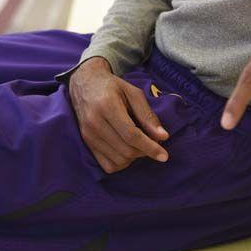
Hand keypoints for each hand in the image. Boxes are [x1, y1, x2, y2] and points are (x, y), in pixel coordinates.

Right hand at [68, 56, 169, 173]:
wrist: (85, 85)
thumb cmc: (113, 87)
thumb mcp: (133, 93)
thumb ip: (147, 115)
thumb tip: (163, 137)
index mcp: (107, 106)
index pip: (131, 135)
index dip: (150, 147)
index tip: (164, 155)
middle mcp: (95, 123)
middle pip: (126, 150)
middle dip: (144, 151)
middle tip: (153, 143)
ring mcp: (88, 136)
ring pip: (118, 160)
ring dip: (134, 158)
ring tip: (140, 144)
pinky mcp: (87, 144)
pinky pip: (107, 165)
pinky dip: (122, 163)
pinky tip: (127, 151)